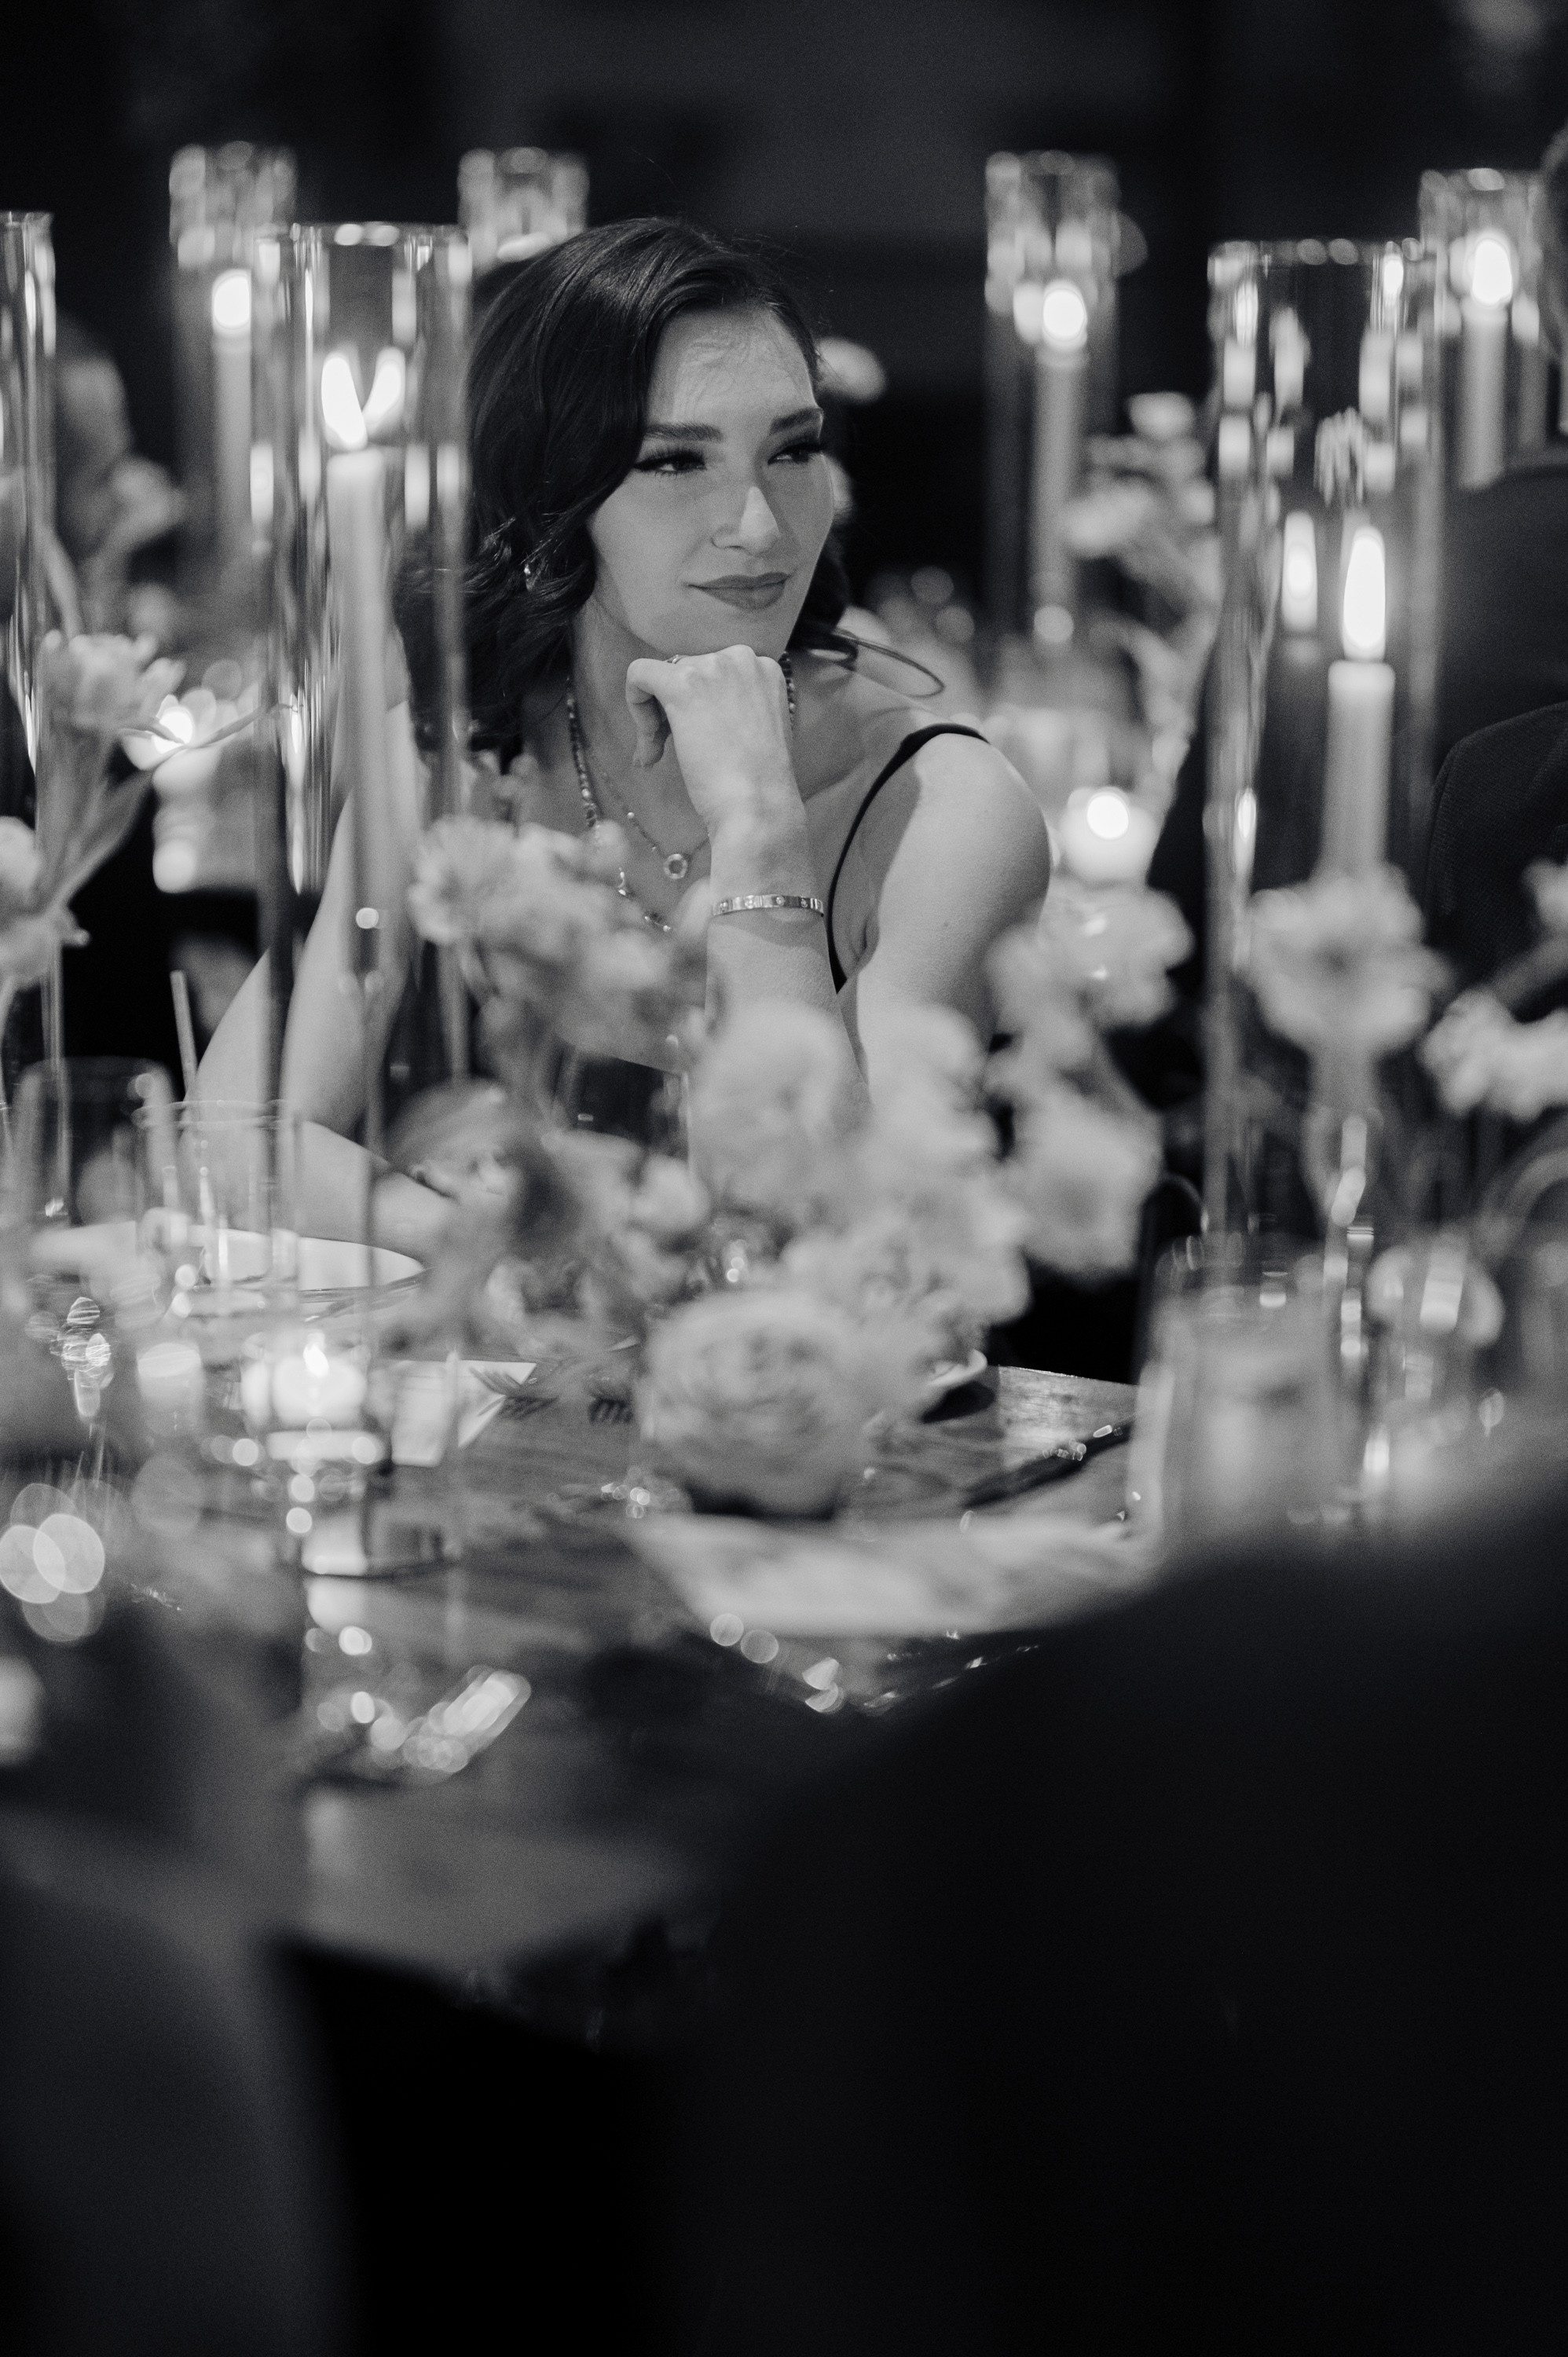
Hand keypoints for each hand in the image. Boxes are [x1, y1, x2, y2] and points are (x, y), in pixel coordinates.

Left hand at [624, 646, 800, 842]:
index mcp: (762, 668)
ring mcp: (713, 667)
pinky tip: (648, 741)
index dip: (699, 706)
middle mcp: (741, 658)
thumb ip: (732, 706)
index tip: (698, 739)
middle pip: (686, 671)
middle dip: (672, 711)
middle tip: (668, 753)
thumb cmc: (759, 782)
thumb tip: (692, 706)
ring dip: (655, 718)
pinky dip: (634, 703)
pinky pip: (639, 674)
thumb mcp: (757, 728)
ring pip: (662, 676)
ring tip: (657, 757)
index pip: (713, 673)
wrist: (758, 805)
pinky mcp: (682, 682)